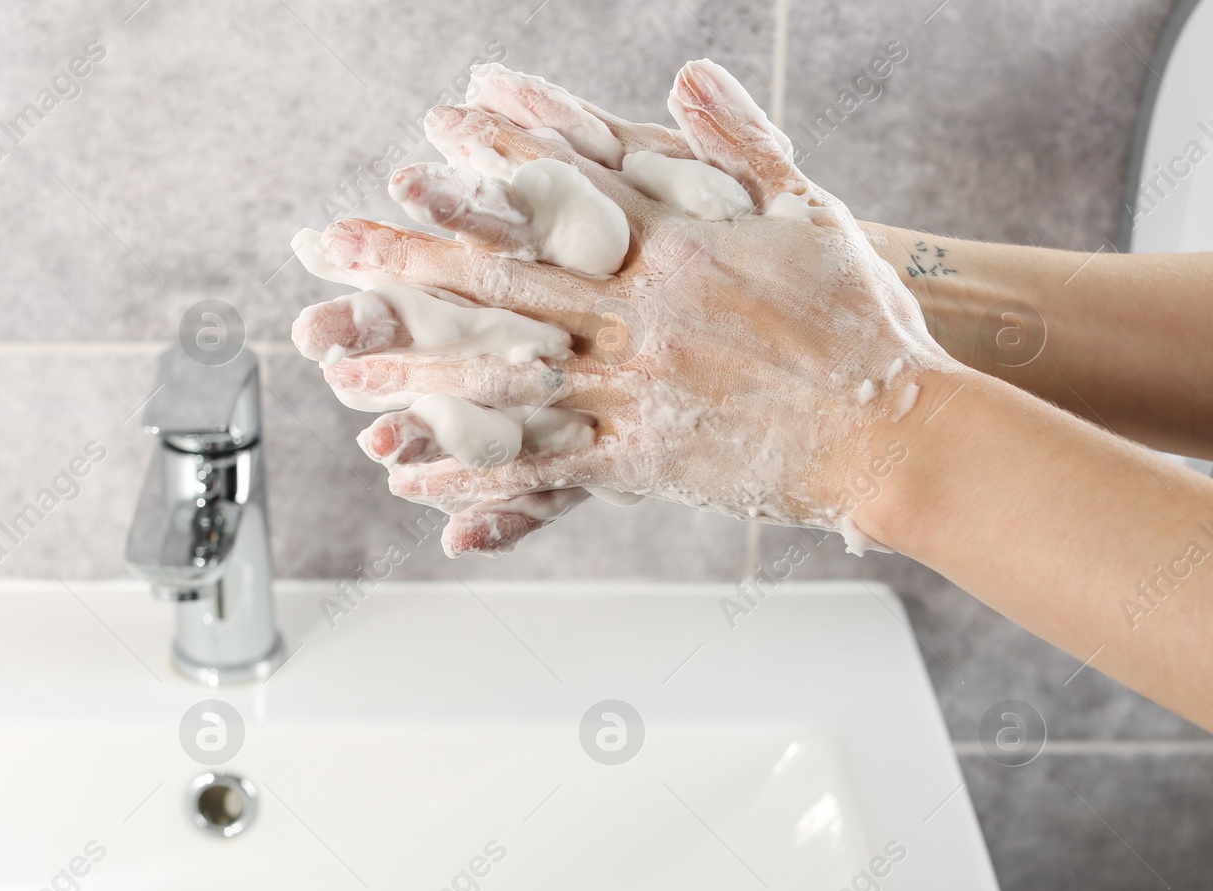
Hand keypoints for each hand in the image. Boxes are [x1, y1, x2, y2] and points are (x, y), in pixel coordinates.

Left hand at [292, 61, 955, 555]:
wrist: (897, 428)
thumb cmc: (860, 319)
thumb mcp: (808, 208)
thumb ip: (739, 141)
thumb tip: (688, 76)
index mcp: (673, 247)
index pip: (556, 199)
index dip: (477, 175)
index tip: (414, 159)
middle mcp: (639, 315)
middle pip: (502, 282)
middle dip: (409, 266)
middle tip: (333, 252)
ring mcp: (633, 391)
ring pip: (503, 377)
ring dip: (417, 371)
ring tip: (347, 369)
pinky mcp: (639, 458)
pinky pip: (540, 466)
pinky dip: (473, 471)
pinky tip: (415, 475)